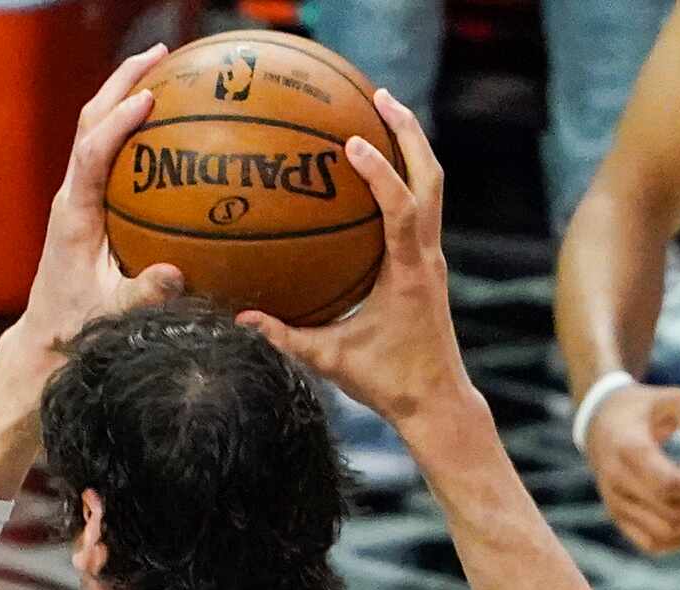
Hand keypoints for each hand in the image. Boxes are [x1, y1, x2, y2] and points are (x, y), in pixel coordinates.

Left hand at [8, 46, 185, 360]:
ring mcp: (75, 194)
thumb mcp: (112, 316)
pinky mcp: (84, 201)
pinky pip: (106, 150)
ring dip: (124, 92)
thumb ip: (142, 296)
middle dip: (122, 82)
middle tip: (162, 54)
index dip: (117, 123)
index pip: (91, 153)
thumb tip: (174, 275)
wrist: (46, 334)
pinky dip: (130, 124)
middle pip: (89, 120)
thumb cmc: (77, 326)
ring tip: (164, 66)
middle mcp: (70, 194)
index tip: (148, 99)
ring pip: (95, 127)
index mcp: (74, 214)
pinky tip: (164, 117)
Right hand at [236, 90, 470, 436]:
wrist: (436, 401)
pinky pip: (421, 209)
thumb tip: (243, 318)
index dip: (381, 173)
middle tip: (379, 98)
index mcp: (409, 273)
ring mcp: (433, 259)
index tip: (353, 143)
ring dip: (411, 148)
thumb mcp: (331, 361)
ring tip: (382, 115)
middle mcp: (428, 257)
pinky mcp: (429, 266)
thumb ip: (287, 337)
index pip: (402, 208)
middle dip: (408, 133)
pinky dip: (404, 180)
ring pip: (433, 186)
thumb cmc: (388, 383)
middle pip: (431, 176)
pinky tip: (375, 173)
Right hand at [584, 383, 679, 554]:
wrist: (599, 422)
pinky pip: (651, 544)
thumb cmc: (641, 408)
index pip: (666, 484)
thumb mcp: (673, 398)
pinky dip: (677, 539)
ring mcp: (615, 504)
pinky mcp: (618, 517)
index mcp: (628, 450)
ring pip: (663, 533)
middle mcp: (617, 482)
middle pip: (670, 513)